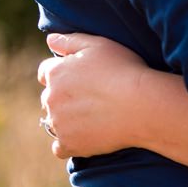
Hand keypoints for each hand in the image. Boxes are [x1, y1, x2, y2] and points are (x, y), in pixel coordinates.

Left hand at [38, 31, 155, 158]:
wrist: (141, 105)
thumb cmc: (123, 70)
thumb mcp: (98, 45)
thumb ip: (70, 41)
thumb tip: (50, 39)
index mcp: (55, 73)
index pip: (46, 73)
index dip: (63, 74)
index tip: (82, 79)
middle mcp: (51, 98)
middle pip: (50, 98)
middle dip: (64, 97)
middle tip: (92, 98)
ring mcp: (58, 124)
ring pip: (54, 122)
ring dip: (67, 120)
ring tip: (93, 117)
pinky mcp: (69, 144)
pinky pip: (60, 147)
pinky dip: (70, 144)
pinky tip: (87, 137)